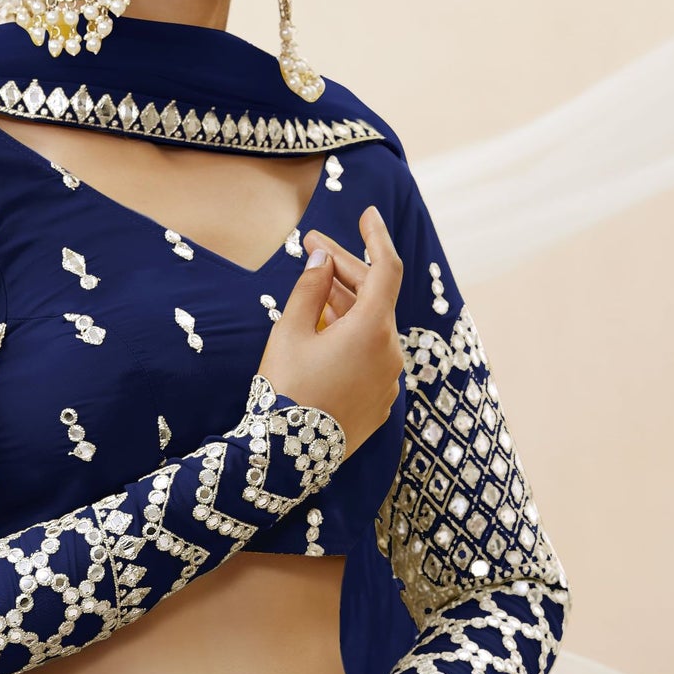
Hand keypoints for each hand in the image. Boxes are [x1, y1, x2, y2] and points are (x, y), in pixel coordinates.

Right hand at [257, 203, 404, 453]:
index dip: (376, 236)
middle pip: (375, 297)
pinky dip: (352, 337)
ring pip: (372, 328)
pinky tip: (324, 332)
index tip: (367, 214)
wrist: (285, 459)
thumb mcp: (289, 331)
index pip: (386, 268)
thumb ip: (310, 286)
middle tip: (312, 246)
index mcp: (373, 329)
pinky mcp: (380, 402)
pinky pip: (371, 357)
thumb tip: (323, 257)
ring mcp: (389, 380)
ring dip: (346, 304)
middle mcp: (390, 352)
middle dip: (345, 269)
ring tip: (312, 289)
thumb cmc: (284, 390)